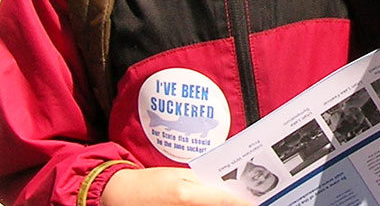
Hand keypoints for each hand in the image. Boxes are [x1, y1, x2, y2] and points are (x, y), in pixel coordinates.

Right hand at [100, 167, 250, 205]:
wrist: (120, 197)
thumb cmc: (150, 183)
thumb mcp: (179, 176)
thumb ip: (204, 182)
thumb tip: (228, 188)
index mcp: (187, 195)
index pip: (226, 200)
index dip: (244, 202)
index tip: (260, 202)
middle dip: (236, 205)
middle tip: (252, 202)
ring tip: (238, 203)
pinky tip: (222, 205)